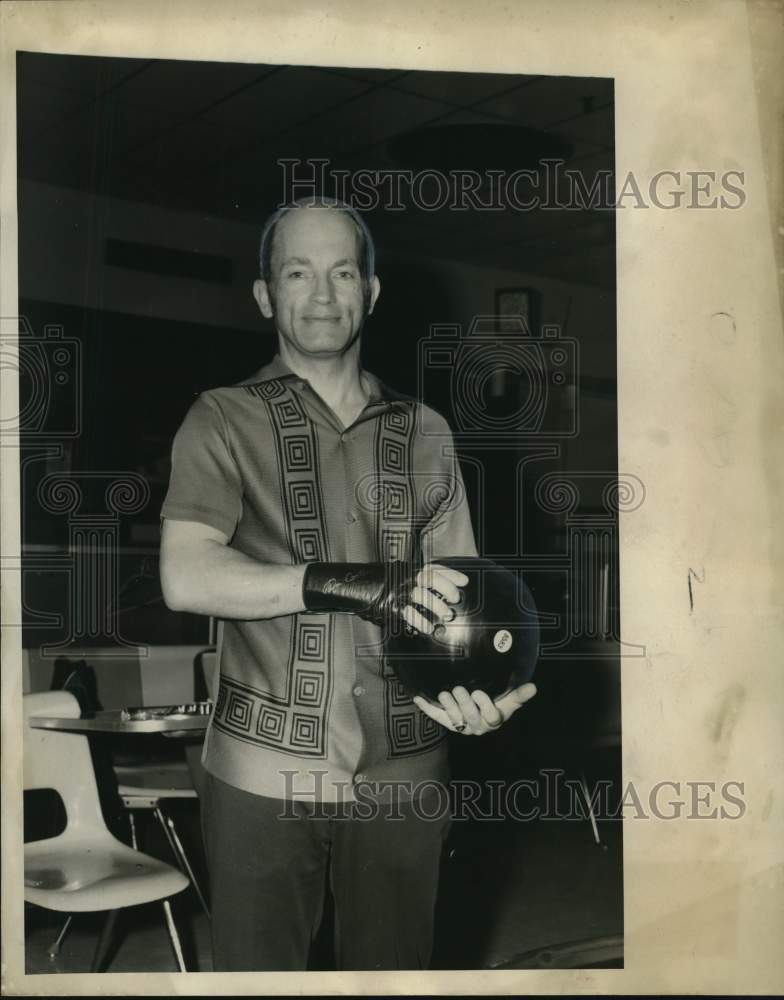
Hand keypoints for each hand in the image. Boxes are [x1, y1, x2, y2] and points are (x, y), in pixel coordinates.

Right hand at [301, 560, 466, 632]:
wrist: (352, 587)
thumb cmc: (377, 585)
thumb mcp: (397, 577)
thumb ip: (413, 581)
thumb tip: (435, 592)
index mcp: (408, 569)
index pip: (434, 567)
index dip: (451, 574)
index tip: (466, 581)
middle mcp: (404, 577)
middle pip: (432, 579)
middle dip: (447, 590)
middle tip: (455, 601)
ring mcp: (397, 591)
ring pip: (423, 596)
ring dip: (438, 607)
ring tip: (445, 617)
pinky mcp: (390, 606)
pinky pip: (410, 614)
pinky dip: (422, 622)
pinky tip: (429, 629)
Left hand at [413, 682, 536, 735]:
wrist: (480, 711)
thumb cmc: (497, 702)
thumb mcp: (508, 700)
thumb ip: (519, 695)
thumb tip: (534, 687)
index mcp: (492, 721)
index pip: (490, 717)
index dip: (483, 705)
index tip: (479, 691)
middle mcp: (475, 726)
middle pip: (469, 718)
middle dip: (463, 704)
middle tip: (458, 688)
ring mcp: (460, 724)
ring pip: (452, 719)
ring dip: (447, 707)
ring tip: (443, 693)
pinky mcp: (446, 721)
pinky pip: (436, 716)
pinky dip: (427, 707)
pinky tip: (417, 697)